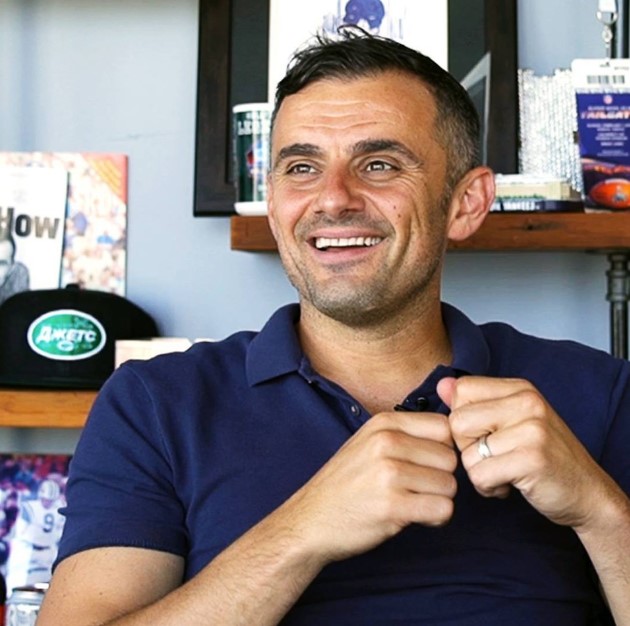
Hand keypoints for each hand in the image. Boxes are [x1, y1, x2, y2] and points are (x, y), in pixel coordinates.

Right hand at [277, 410, 456, 563]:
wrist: (310, 519)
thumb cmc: (346, 484)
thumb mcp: (369, 443)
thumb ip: (406, 434)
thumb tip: (454, 433)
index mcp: (384, 422)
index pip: (444, 426)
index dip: (443, 448)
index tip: (428, 464)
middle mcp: (386, 442)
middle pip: (450, 458)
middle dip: (441, 477)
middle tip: (416, 489)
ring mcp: (388, 472)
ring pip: (449, 485)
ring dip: (437, 500)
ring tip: (411, 503)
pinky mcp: (392, 505)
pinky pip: (443, 509)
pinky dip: (435, 518)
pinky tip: (413, 517)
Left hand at [437, 376, 613, 529]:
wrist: (587, 492)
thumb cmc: (542, 456)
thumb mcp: (511, 421)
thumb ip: (475, 402)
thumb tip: (442, 384)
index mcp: (519, 388)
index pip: (461, 390)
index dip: (463, 419)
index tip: (485, 434)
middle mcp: (526, 402)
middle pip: (457, 422)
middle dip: (467, 448)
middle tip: (495, 458)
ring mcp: (532, 430)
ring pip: (466, 453)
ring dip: (479, 472)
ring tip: (505, 472)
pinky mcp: (532, 460)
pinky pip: (481, 476)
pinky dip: (489, 488)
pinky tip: (509, 486)